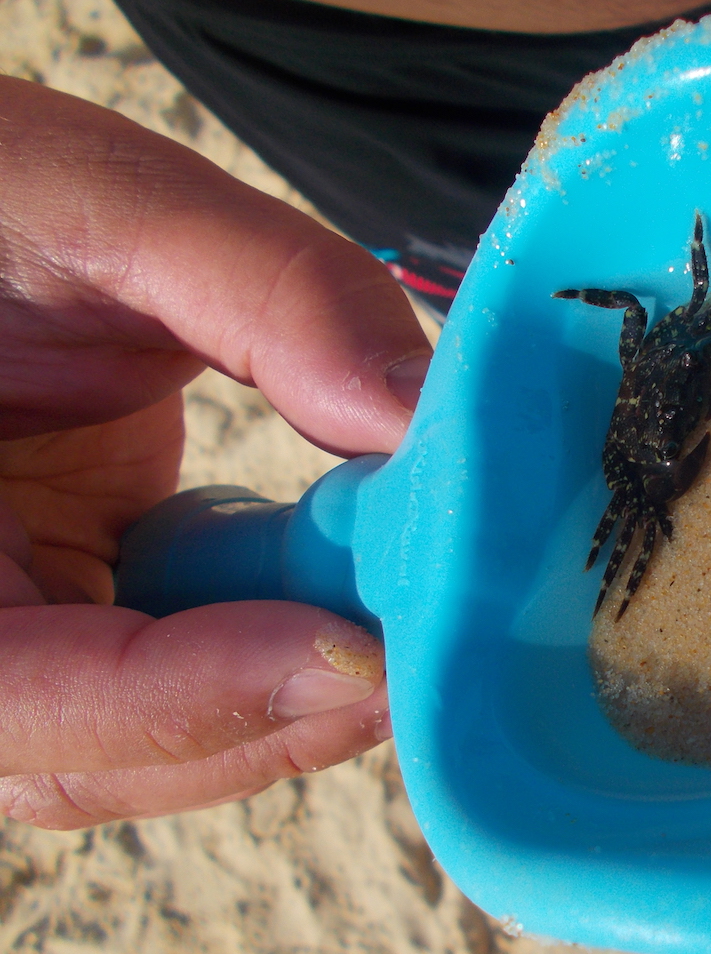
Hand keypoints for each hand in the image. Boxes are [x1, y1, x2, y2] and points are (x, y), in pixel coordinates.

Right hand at [0, 77, 431, 828]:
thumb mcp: (94, 197)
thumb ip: (271, 293)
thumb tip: (420, 412)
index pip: (11, 691)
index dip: (184, 694)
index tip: (351, 651)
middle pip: (87, 756)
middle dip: (268, 713)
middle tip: (426, 649)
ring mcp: (9, 620)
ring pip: (145, 738)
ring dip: (290, 693)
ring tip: (408, 612)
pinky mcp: (72, 606)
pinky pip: (177, 673)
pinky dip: (278, 639)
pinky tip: (353, 579)